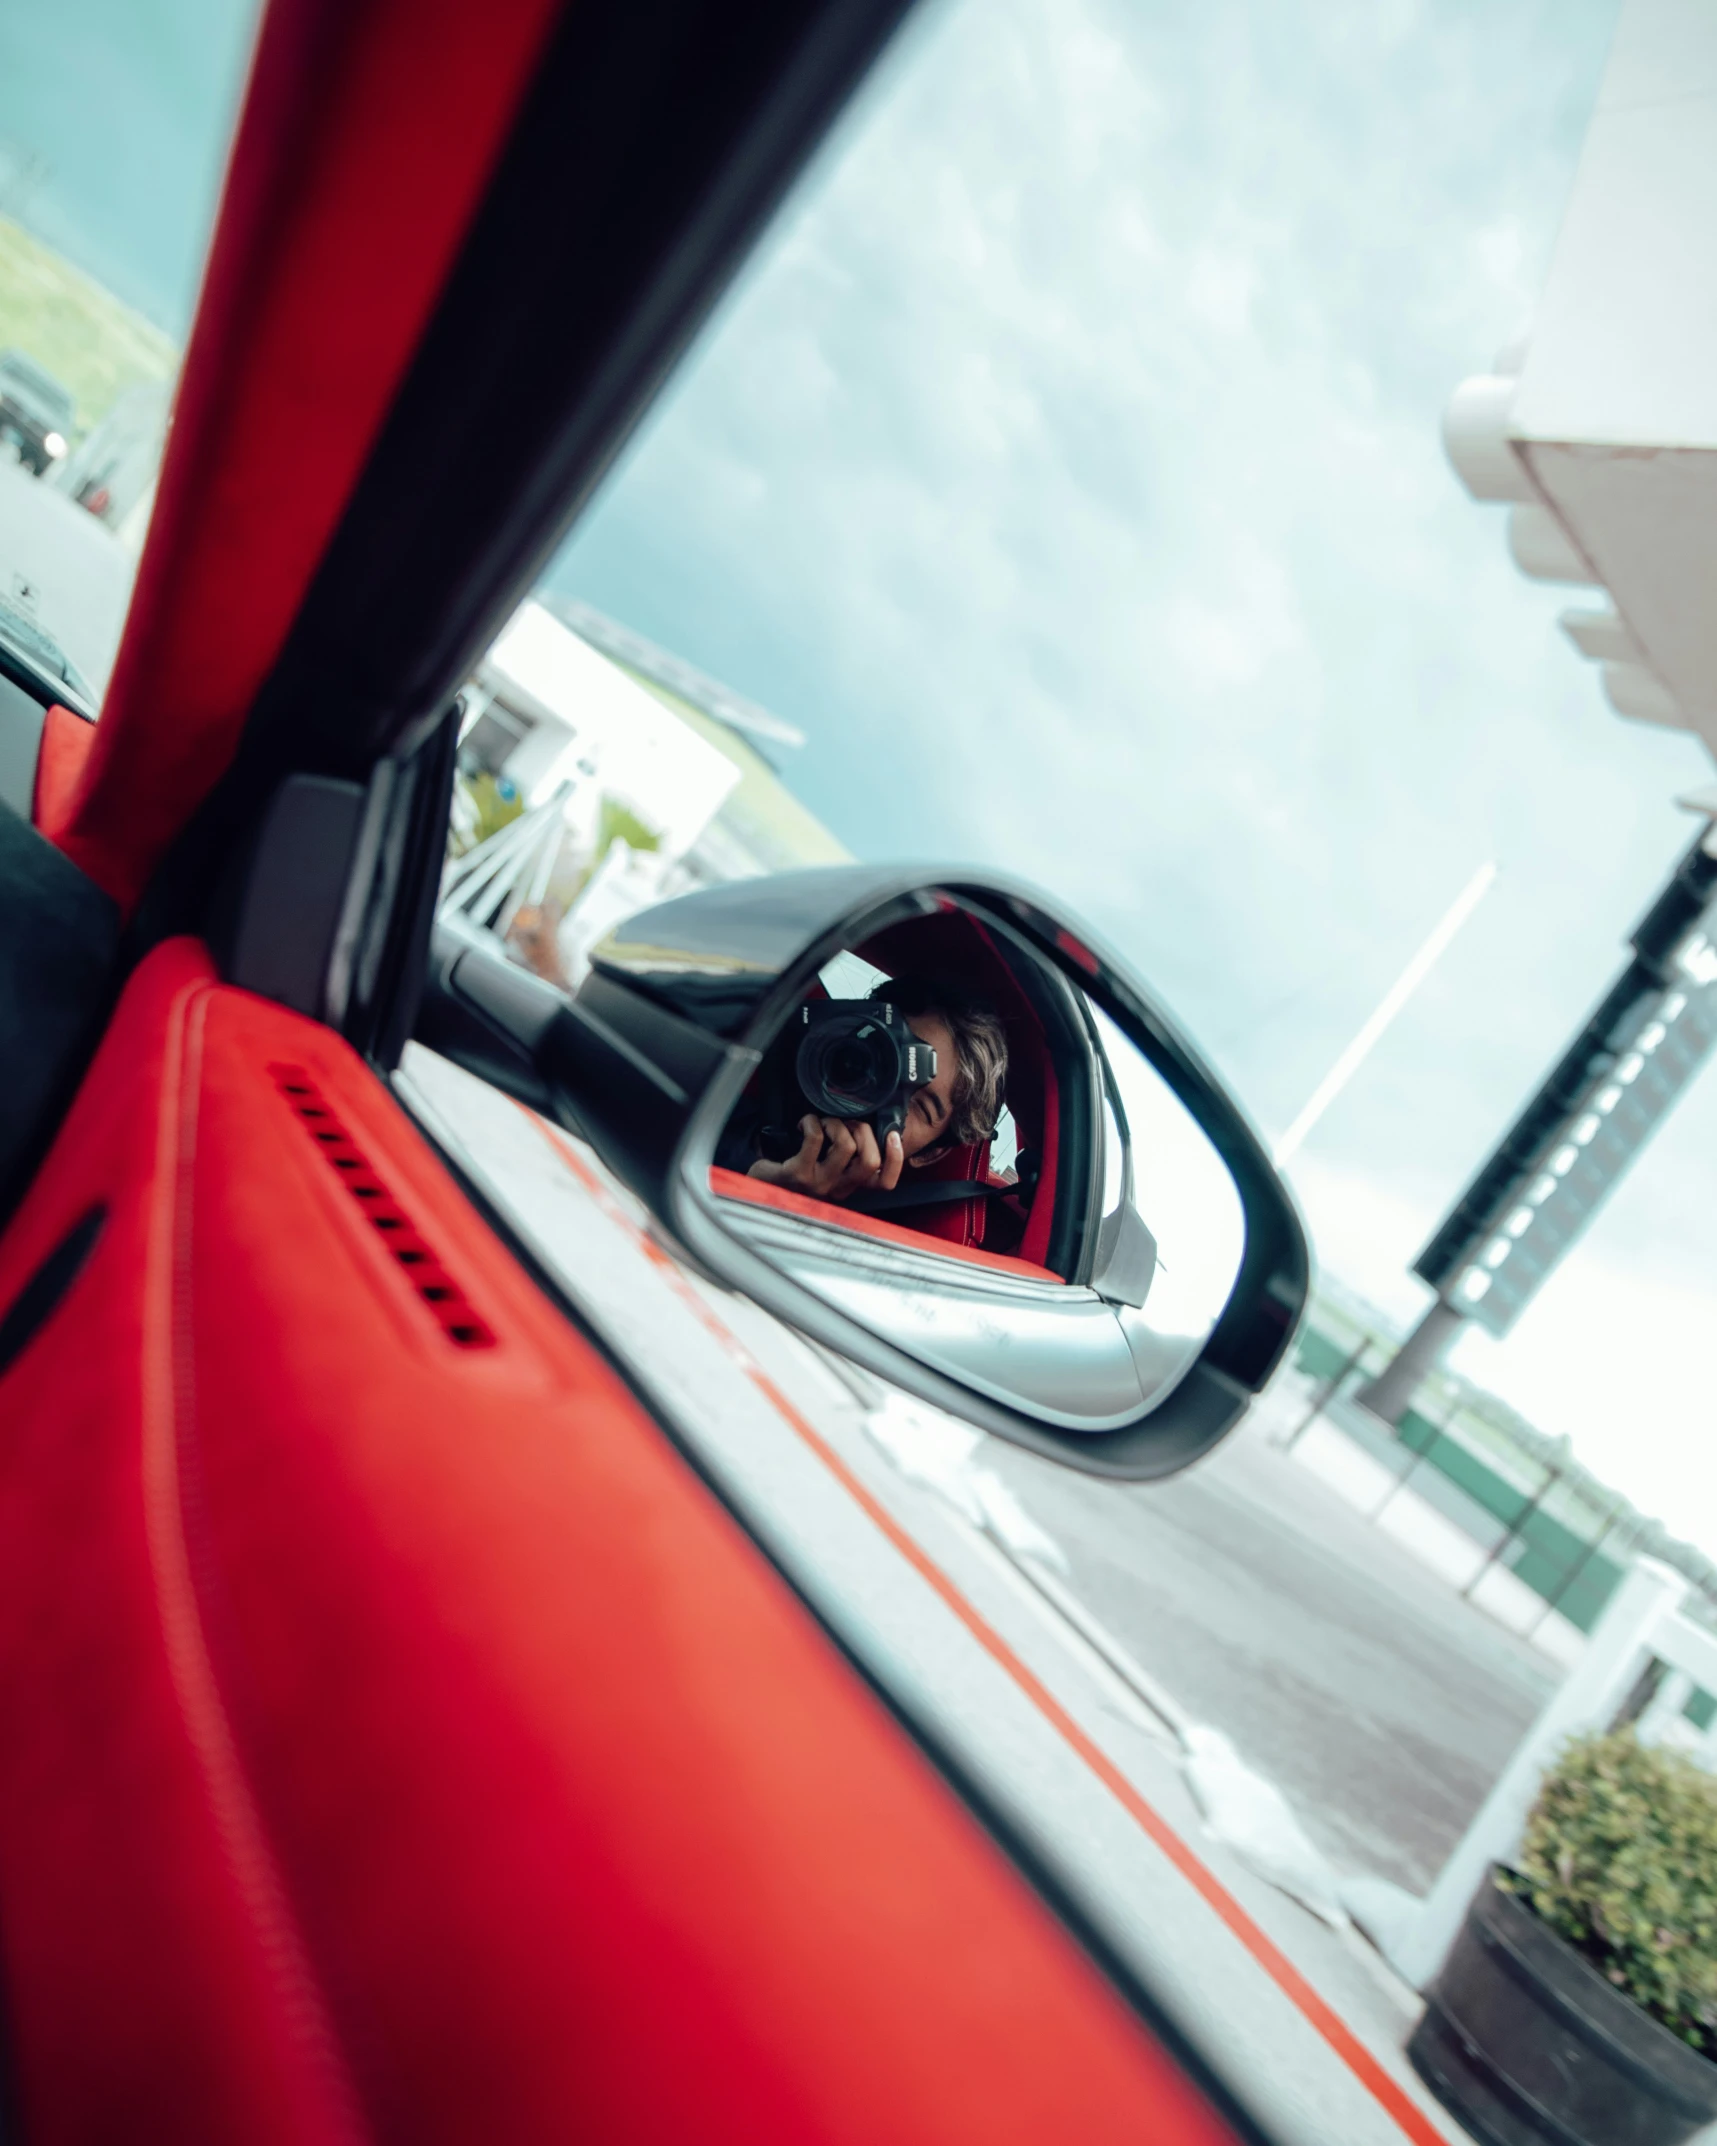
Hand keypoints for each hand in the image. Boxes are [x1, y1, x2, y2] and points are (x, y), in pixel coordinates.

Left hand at [749, 1115, 903, 1201]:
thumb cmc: (788, 1175)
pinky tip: (802, 1123)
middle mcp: (836, 1190)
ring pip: (847, 1146)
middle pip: (870, 1160)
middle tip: (845, 1123)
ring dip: (836, 1123)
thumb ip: (842, 1157)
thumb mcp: (821, 1170)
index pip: (884, 1182)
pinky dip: (811, 1122)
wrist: (754, 1189)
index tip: (893, 1135)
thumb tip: (861, 1125)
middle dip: (863, 1130)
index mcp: (847, 1187)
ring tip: (821, 1122)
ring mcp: (818, 1184)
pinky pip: (816, 1138)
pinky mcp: (797, 1174)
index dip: (896, 1159)